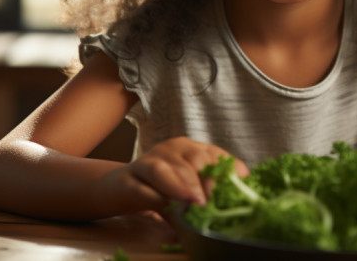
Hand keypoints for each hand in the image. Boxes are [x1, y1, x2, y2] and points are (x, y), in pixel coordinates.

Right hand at [92, 137, 248, 217]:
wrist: (116, 188)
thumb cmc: (159, 189)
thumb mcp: (186, 190)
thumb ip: (207, 194)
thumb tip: (234, 207)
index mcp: (188, 148)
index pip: (213, 154)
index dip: (227, 170)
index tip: (240, 186)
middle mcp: (169, 150)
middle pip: (192, 159)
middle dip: (207, 182)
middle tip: (215, 203)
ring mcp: (146, 162)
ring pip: (165, 170)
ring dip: (181, 186)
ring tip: (195, 201)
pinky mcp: (126, 180)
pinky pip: (140, 187)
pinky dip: (153, 197)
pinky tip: (163, 206)